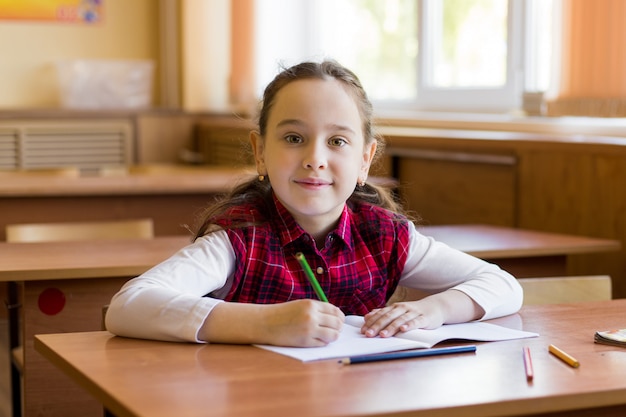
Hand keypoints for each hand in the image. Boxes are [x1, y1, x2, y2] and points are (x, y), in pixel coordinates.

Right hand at [200, 298, 344, 346]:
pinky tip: (316, 340)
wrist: (265, 323)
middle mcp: (312, 316)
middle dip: (338, 328)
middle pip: (337, 323)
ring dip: (332, 336)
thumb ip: (317, 309)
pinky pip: (323, 343)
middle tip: (334, 330)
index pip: (335, 311)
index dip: (339, 317)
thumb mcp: (300, 305)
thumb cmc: (282, 314)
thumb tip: (336, 317)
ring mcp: (309, 329)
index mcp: (311, 304)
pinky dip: (322, 343)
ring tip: (326, 336)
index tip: (338, 321)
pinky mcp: (305, 341)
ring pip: (333, 335)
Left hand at [361, 290, 482, 337]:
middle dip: (377, 326)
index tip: (362, 331)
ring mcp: (413, 313)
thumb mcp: (398, 311)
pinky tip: (403, 329)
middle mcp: (402, 308)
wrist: (436, 306)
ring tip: (383, 334)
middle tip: (368, 334)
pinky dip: (409, 325)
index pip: (380, 314)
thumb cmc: (414, 311)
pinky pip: (416, 322)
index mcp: (394, 307)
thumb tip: (367, 316)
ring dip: (391, 327)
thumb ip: (383, 313)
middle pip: (387, 317)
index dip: (371, 322)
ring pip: (400, 320)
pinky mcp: (424, 318)